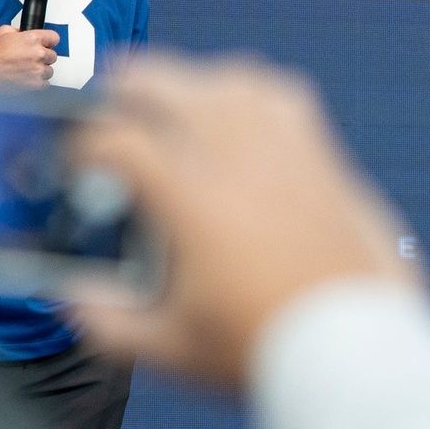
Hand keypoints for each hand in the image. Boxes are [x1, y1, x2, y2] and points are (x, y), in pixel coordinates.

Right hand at [0, 24, 58, 89]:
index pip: (54, 38)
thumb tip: (25, 33)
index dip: (49, 42)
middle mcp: (38, 54)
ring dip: (41, 70)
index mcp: (33, 39)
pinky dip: (38, 83)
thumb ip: (19, 31)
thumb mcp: (4, 32)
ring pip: (49, 70)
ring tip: (27, 70)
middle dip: (43, 57)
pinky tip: (27, 78)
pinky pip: (45, 84)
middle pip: (52, 55)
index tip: (46, 45)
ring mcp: (38, 70)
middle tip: (30, 59)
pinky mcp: (35, 84)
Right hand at [65, 53, 417, 389]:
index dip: (82, 144)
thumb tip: (73, 295)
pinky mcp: (325, 157)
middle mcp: (239, 159)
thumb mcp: (170, 347)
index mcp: (191, 199)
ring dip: (190, 81)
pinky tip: (241, 110)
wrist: (356, 347)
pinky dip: (251, 90)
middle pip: (170, 84)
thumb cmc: (267, 349)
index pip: (119, 141)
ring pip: (229, 79)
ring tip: (169, 99)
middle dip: (124, 85)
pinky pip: (284, 97)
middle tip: (104, 100)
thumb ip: (107, 321)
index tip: (74, 159)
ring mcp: (287, 151)